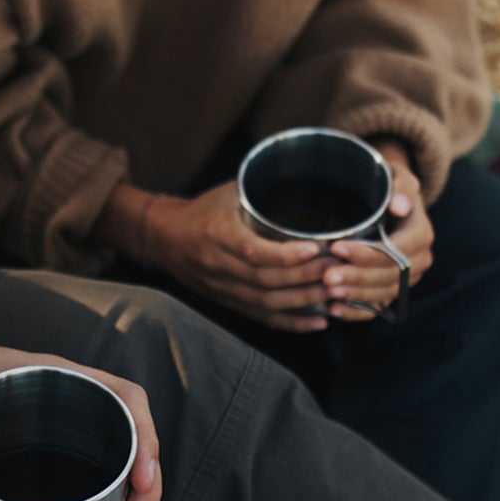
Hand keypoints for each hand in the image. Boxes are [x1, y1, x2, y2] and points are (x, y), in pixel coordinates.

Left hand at [0, 333, 163, 500]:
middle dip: (144, 494)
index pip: (125, 398)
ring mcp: (64, 432)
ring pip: (119, 470)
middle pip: (132, 444)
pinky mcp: (50, 458)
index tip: (143, 480)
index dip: (144, 438)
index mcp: (55, 378)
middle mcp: (70, 404)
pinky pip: (94, 483)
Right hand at [141, 182, 341, 332]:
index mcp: (215, 234)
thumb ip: (262, 189)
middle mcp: (216, 265)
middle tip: (336, 269)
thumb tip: (306, 178)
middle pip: (264, 280)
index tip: (316, 249)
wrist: (163, 237)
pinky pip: (261, 318)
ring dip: (303, 301)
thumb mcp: (228, 192)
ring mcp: (220, 288)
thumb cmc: (202, 210)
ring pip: (265, 303)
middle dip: (305, 278)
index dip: (286, 254)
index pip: (252, 250)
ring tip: (333, 293)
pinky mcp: (226, 302)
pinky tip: (317, 321)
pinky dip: (291, 323)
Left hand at [316, 157, 432, 320]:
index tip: (337, 247)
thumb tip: (399, 207)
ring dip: (355, 294)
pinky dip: (357, 311)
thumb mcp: (397, 176)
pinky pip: (379, 306)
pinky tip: (335, 309)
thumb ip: (403, 186)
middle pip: (390, 276)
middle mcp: (420, 260)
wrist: (387, 198)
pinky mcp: (394, 289)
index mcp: (421, 234)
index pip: (397, 251)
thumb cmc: (387, 184)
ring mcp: (408, 278)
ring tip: (327, 290)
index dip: (368, 253)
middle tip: (326, 276)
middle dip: (356, 277)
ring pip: (384, 293)